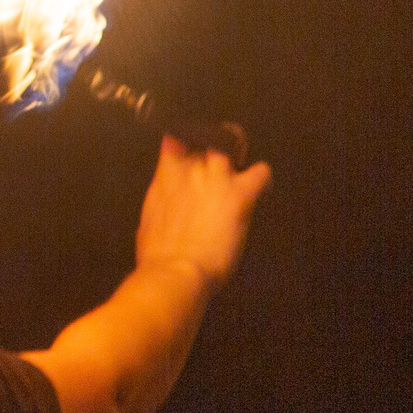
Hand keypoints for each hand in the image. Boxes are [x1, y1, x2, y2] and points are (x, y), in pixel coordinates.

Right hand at [133, 133, 270, 290]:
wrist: (175, 271)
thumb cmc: (157, 254)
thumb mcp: (150, 219)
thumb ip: (161, 197)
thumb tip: (165, 191)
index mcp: (166, 176)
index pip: (178, 142)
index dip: (186, 149)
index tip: (190, 159)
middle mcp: (191, 169)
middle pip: (206, 146)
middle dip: (211, 159)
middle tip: (216, 179)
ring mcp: (217, 179)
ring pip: (231, 153)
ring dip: (234, 166)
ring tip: (237, 181)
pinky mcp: (240, 195)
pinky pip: (261, 173)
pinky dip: (262, 178)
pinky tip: (261, 188)